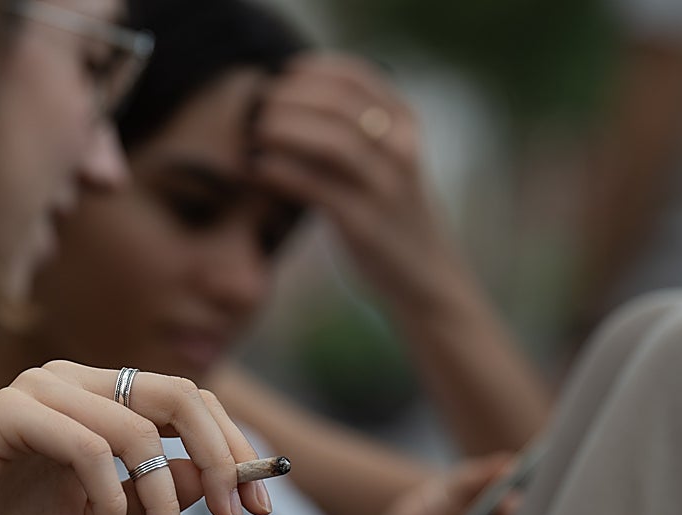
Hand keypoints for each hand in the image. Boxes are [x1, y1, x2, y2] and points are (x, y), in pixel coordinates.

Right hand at [0, 361, 272, 514]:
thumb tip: (225, 483)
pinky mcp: (9, 411)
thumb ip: (159, 494)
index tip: (261, 507)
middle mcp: (73, 377)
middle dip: (221, 460)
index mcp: (98, 394)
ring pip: (139, 433)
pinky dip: (111, 504)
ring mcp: (40, 388)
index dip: (234, 448)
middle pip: (181, 396)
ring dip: (164, 504)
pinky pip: (89, 451)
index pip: (190, 400)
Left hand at [250, 53, 471, 311]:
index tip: (281, 76)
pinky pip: (317, 188)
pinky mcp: (364, 225)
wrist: (425, 277)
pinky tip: (258, 168)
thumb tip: (293, 100)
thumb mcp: (387, 161)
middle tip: (258, 105)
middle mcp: (401, 150)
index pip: (357, 77)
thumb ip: (355, 130)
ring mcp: (386, 188)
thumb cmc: (391, 213)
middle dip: (291, 98)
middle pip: (339, 103)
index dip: (313, 70)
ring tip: (255, 131)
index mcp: (406, 125)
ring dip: (285, 129)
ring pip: (331, 141)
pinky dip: (282, 173)